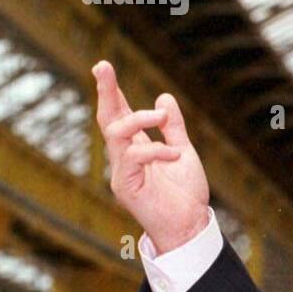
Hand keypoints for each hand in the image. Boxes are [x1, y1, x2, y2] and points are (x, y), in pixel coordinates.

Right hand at [93, 60, 210, 253]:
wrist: (190, 225)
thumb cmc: (185, 194)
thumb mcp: (183, 152)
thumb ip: (173, 128)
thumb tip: (163, 97)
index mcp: (136, 148)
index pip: (119, 115)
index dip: (111, 92)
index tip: (104, 67)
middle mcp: (124, 158)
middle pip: (108, 119)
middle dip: (105, 92)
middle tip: (102, 66)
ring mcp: (122, 172)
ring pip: (115, 133)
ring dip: (138, 119)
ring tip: (160, 116)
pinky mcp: (126, 186)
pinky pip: (133, 157)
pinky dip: (155, 150)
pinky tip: (174, 155)